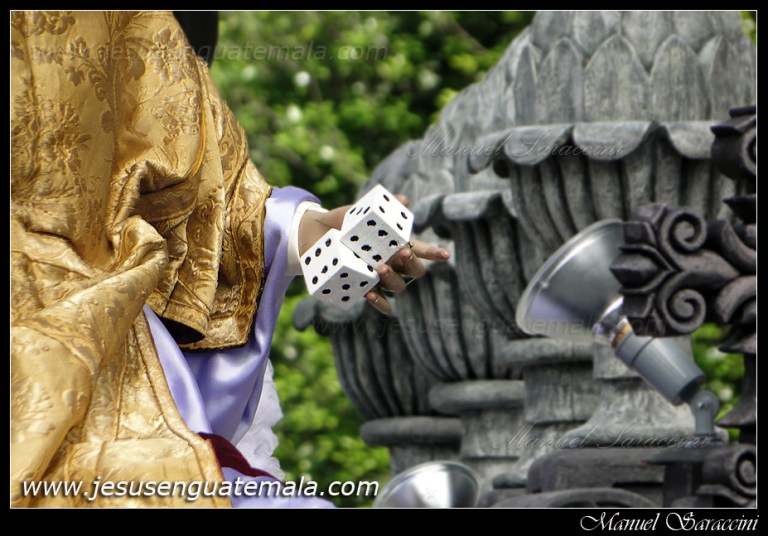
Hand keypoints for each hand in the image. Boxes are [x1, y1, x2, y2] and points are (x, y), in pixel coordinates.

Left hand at [298, 195, 449, 314]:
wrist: (315, 236)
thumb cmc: (342, 222)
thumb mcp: (357, 212)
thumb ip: (378, 208)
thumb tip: (402, 199)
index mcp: (396, 244)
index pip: (421, 249)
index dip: (434, 253)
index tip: (445, 254)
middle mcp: (393, 263)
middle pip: (414, 271)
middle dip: (412, 262)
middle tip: (402, 252)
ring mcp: (380, 279)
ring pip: (399, 287)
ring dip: (393, 278)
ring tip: (379, 267)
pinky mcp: (365, 290)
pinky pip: (381, 304)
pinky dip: (379, 302)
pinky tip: (371, 295)